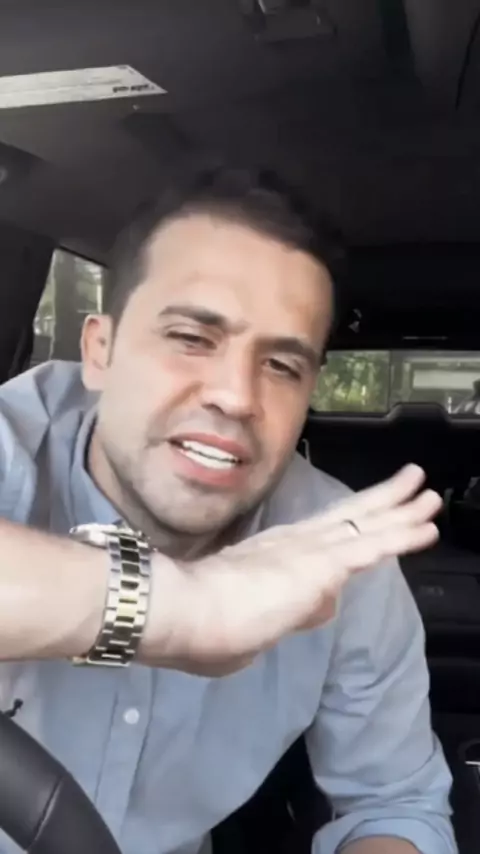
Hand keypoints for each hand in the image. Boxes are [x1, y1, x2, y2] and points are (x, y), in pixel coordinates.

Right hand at [145, 465, 440, 674]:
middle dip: (383, 502)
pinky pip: (371, 547)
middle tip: (411, 482)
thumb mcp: (247, 632)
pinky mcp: (319, 565)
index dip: (349, 528)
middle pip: (349, 517)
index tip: (371, 524)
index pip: (320, 540)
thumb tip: (321, 609)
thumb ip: (284, 618)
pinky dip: (401, 537)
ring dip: (402, 512)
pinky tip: (426, 528)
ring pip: (366, 526)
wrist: (177, 613)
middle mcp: (293, 546)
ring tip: (429, 496)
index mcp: (272, 558)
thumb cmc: (198, 628)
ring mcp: (307, 552)